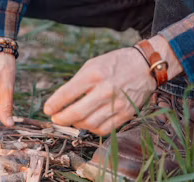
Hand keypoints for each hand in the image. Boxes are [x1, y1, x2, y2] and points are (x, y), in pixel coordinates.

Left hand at [41, 47, 157, 135]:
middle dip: (61, 119)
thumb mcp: (93, 64)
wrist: (145, 65)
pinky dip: (91, 129)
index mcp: (94, 74)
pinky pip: (104, 129)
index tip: (48, 109)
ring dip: (75, 125)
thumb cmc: (115, 63)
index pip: (67, 93)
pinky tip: (87, 124)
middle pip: (76, 113)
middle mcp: (105, 89)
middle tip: (55, 119)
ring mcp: (116, 103)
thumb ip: (78, 82)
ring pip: (89, 124)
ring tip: (70, 121)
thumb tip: (61, 101)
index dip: (54, 104)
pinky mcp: (126, 113)